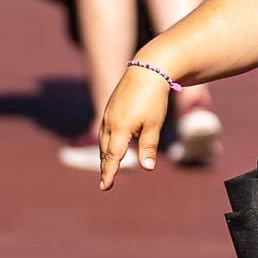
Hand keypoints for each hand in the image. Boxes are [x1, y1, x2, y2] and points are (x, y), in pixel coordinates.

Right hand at [96, 62, 174, 187]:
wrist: (147, 70)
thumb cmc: (153, 99)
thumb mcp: (154, 125)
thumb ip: (148, 147)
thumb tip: (147, 168)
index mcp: (120, 129)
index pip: (112, 157)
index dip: (109, 173)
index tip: (105, 187)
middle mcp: (109, 123)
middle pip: (105, 150)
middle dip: (105, 166)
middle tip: (106, 182)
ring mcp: (108, 114)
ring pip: (103, 140)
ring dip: (105, 154)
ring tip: (108, 165)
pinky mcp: (110, 107)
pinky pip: (104, 129)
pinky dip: (106, 140)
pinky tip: (112, 142)